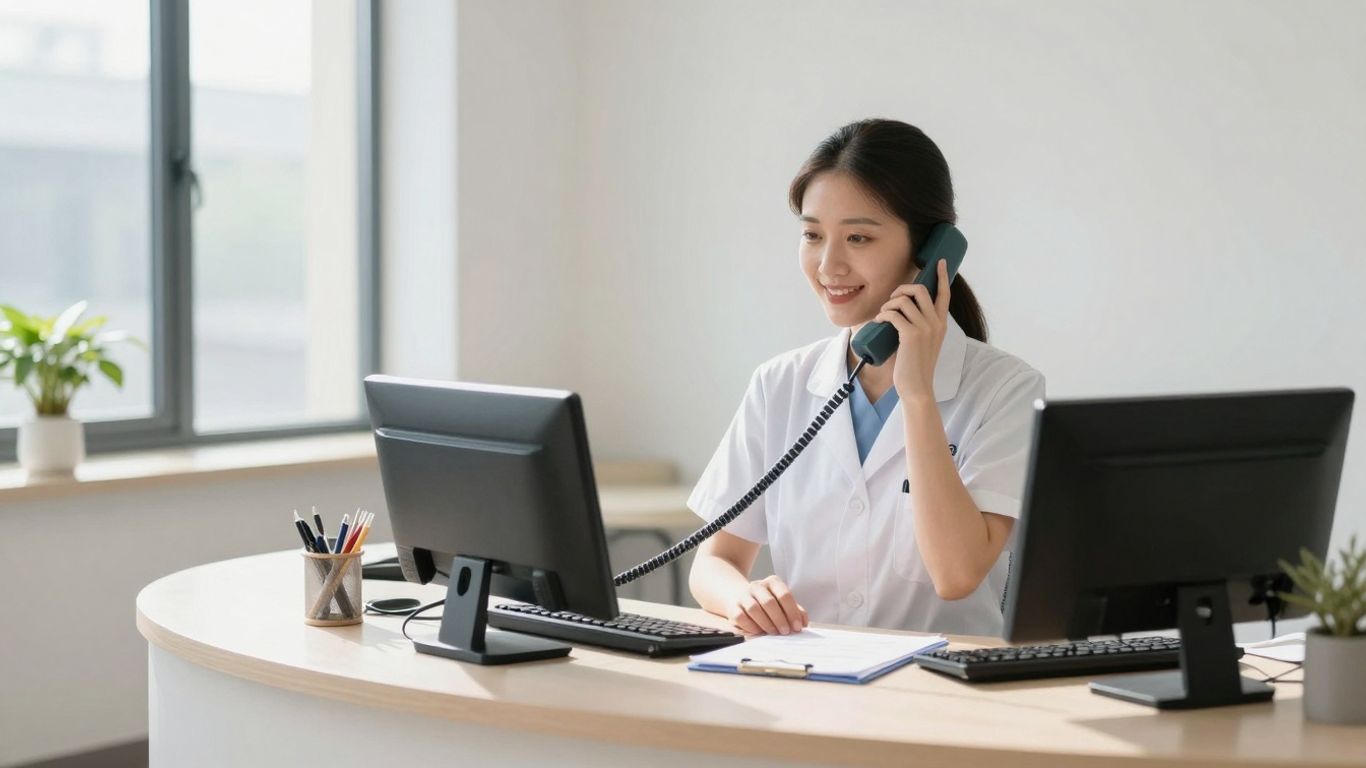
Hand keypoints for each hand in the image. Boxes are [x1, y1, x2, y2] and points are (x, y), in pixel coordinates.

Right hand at [724, 575, 808, 634]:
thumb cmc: (767, 603)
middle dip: (779, 619)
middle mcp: (757, 586)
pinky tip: (759, 631)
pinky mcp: (733, 606)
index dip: (792, 612)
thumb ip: (795, 611)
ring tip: (774, 632)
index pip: (784, 595)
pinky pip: (741, 617)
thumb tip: (804, 622)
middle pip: (769, 602)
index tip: (797, 627)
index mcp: (772, 582)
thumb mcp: (782, 604)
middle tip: (786, 632)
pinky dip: (751, 626)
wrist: (740, 597)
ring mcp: (744, 595)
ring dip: (766, 623)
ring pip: (754, 609)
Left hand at [874, 259, 950, 400]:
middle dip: (901, 289)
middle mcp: (936, 323)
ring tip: (882, 315)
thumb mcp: (925, 343)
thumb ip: (920, 327)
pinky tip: (878, 322)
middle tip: (891, 301)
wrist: (917, 387)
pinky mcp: (911, 335)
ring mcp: (925, 328)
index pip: (945, 293)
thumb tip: (902, 313)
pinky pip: (893, 314)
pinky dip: (882, 315)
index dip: (941, 275)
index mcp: (941, 323)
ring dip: (888, 304)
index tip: (939, 262)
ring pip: (904, 300)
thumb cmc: (916, 366)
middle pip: (920, 289)